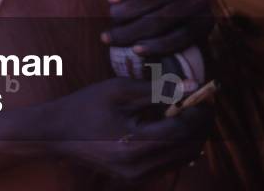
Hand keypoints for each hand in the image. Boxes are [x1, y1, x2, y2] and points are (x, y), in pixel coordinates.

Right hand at [51, 77, 212, 180]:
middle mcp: (140, 168)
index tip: (205, 92)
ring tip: (190, 109)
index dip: (199, 111)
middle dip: (200, 123)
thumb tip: (190, 86)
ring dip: (192, 133)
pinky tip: (174, 124)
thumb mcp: (119, 91)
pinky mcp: (136, 179)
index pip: (183, 130)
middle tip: (203, 99)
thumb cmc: (86, 106)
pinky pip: (169, 163)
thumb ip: (156, 89)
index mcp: (135, 145)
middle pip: (188, 147)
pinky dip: (178, 144)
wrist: (58, 132)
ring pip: (182, 158)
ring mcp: (139, 177)